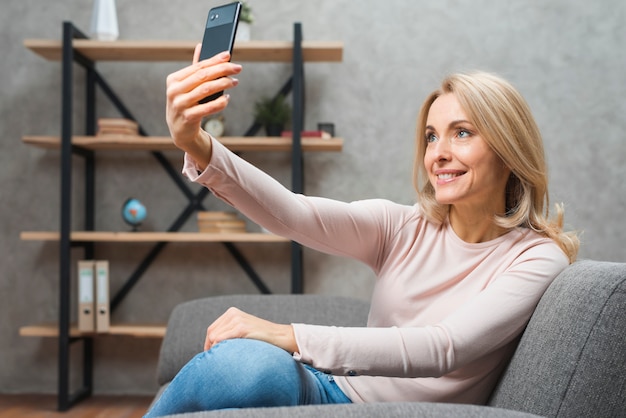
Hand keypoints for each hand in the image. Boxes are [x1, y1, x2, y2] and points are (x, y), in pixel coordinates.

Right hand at [165, 44, 241, 167]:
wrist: (180, 131)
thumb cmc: (186, 104)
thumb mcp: (186, 86)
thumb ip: (194, 68)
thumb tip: (200, 45)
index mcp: (174, 79)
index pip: (197, 66)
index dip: (214, 60)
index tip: (228, 55)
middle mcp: (174, 91)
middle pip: (202, 76)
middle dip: (222, 70)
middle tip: (238, 68)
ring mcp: (180, 104)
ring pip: (206, 90)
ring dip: (223, 84)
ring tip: (235, 81)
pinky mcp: (188, 118)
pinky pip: (208, 108)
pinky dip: (220, 102)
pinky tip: (227, 99)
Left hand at [204, 307, 298, 353]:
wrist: (279, 336)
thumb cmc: (262, 337)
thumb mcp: (243, 329)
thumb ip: (230, 332)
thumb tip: (214, 345)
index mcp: (232, 313)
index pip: (212, 329)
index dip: (208, 343)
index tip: (210, 354)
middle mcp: (233, 314)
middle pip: (211, 333)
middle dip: (210, 347)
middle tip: (214, 360)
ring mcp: (237, 319)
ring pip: (215, 337)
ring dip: (216, 349)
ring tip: (221, 359)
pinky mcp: (241, 327)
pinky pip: (222, 339)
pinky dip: (220, 348)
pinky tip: (225, 355)